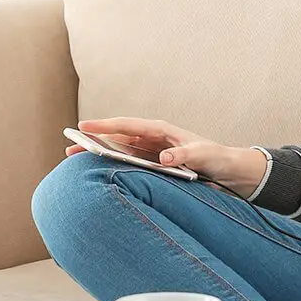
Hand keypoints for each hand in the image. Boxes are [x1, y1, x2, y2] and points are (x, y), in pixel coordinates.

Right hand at [68, 117, 268, 196]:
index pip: (127, 126)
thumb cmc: (217, 157)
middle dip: (94, 142)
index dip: (104, 126)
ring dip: (100, 156)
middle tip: (70, 148)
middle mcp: (153, 139)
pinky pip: (129, 165)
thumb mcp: (203, 155)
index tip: (83, 127)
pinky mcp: (154, 167)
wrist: (230, 171)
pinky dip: (113, 168)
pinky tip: (99, 175)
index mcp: (161, 130)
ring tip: (76, 163)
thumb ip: (184, 156)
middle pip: (117, 138)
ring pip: (119, 152)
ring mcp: (151, 153)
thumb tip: (164, 159)